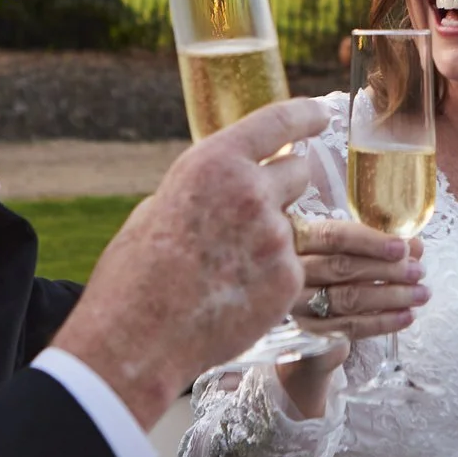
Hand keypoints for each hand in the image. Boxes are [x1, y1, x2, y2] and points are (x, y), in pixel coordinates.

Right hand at [52, 99, 323, 429]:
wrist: (136, 341)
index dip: (305, 115)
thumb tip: (231, 185)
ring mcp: (275, 237)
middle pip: (299, 172)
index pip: (278, 121)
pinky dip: (272, 279)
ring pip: (295, 224)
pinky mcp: (288, 280)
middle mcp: (252, 192)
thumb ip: (207, 188)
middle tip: (255, 215)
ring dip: (273, 238)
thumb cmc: (136, 274)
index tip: (321, 116)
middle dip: (284, 187)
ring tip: (229, 269)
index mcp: (214, 163)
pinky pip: (291, 268)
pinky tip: (236, 296)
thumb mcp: (161, 207)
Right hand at [275, 221, 423, 417]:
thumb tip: (415, 245)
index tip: (404, 248)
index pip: (334, 236)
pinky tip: (406, 317)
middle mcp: (290, 269)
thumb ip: (381, 247)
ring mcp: (296, 303)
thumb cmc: (331, 276)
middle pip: (342, 267)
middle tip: (419, 272)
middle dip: (387, 269)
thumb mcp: (352, 254)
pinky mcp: (308, 332)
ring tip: (421, 294)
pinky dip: (382, 323)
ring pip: (348, 298)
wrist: (308, 324)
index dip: (371, 241)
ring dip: (391, 296)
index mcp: (299, 238)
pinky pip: (349, 327)